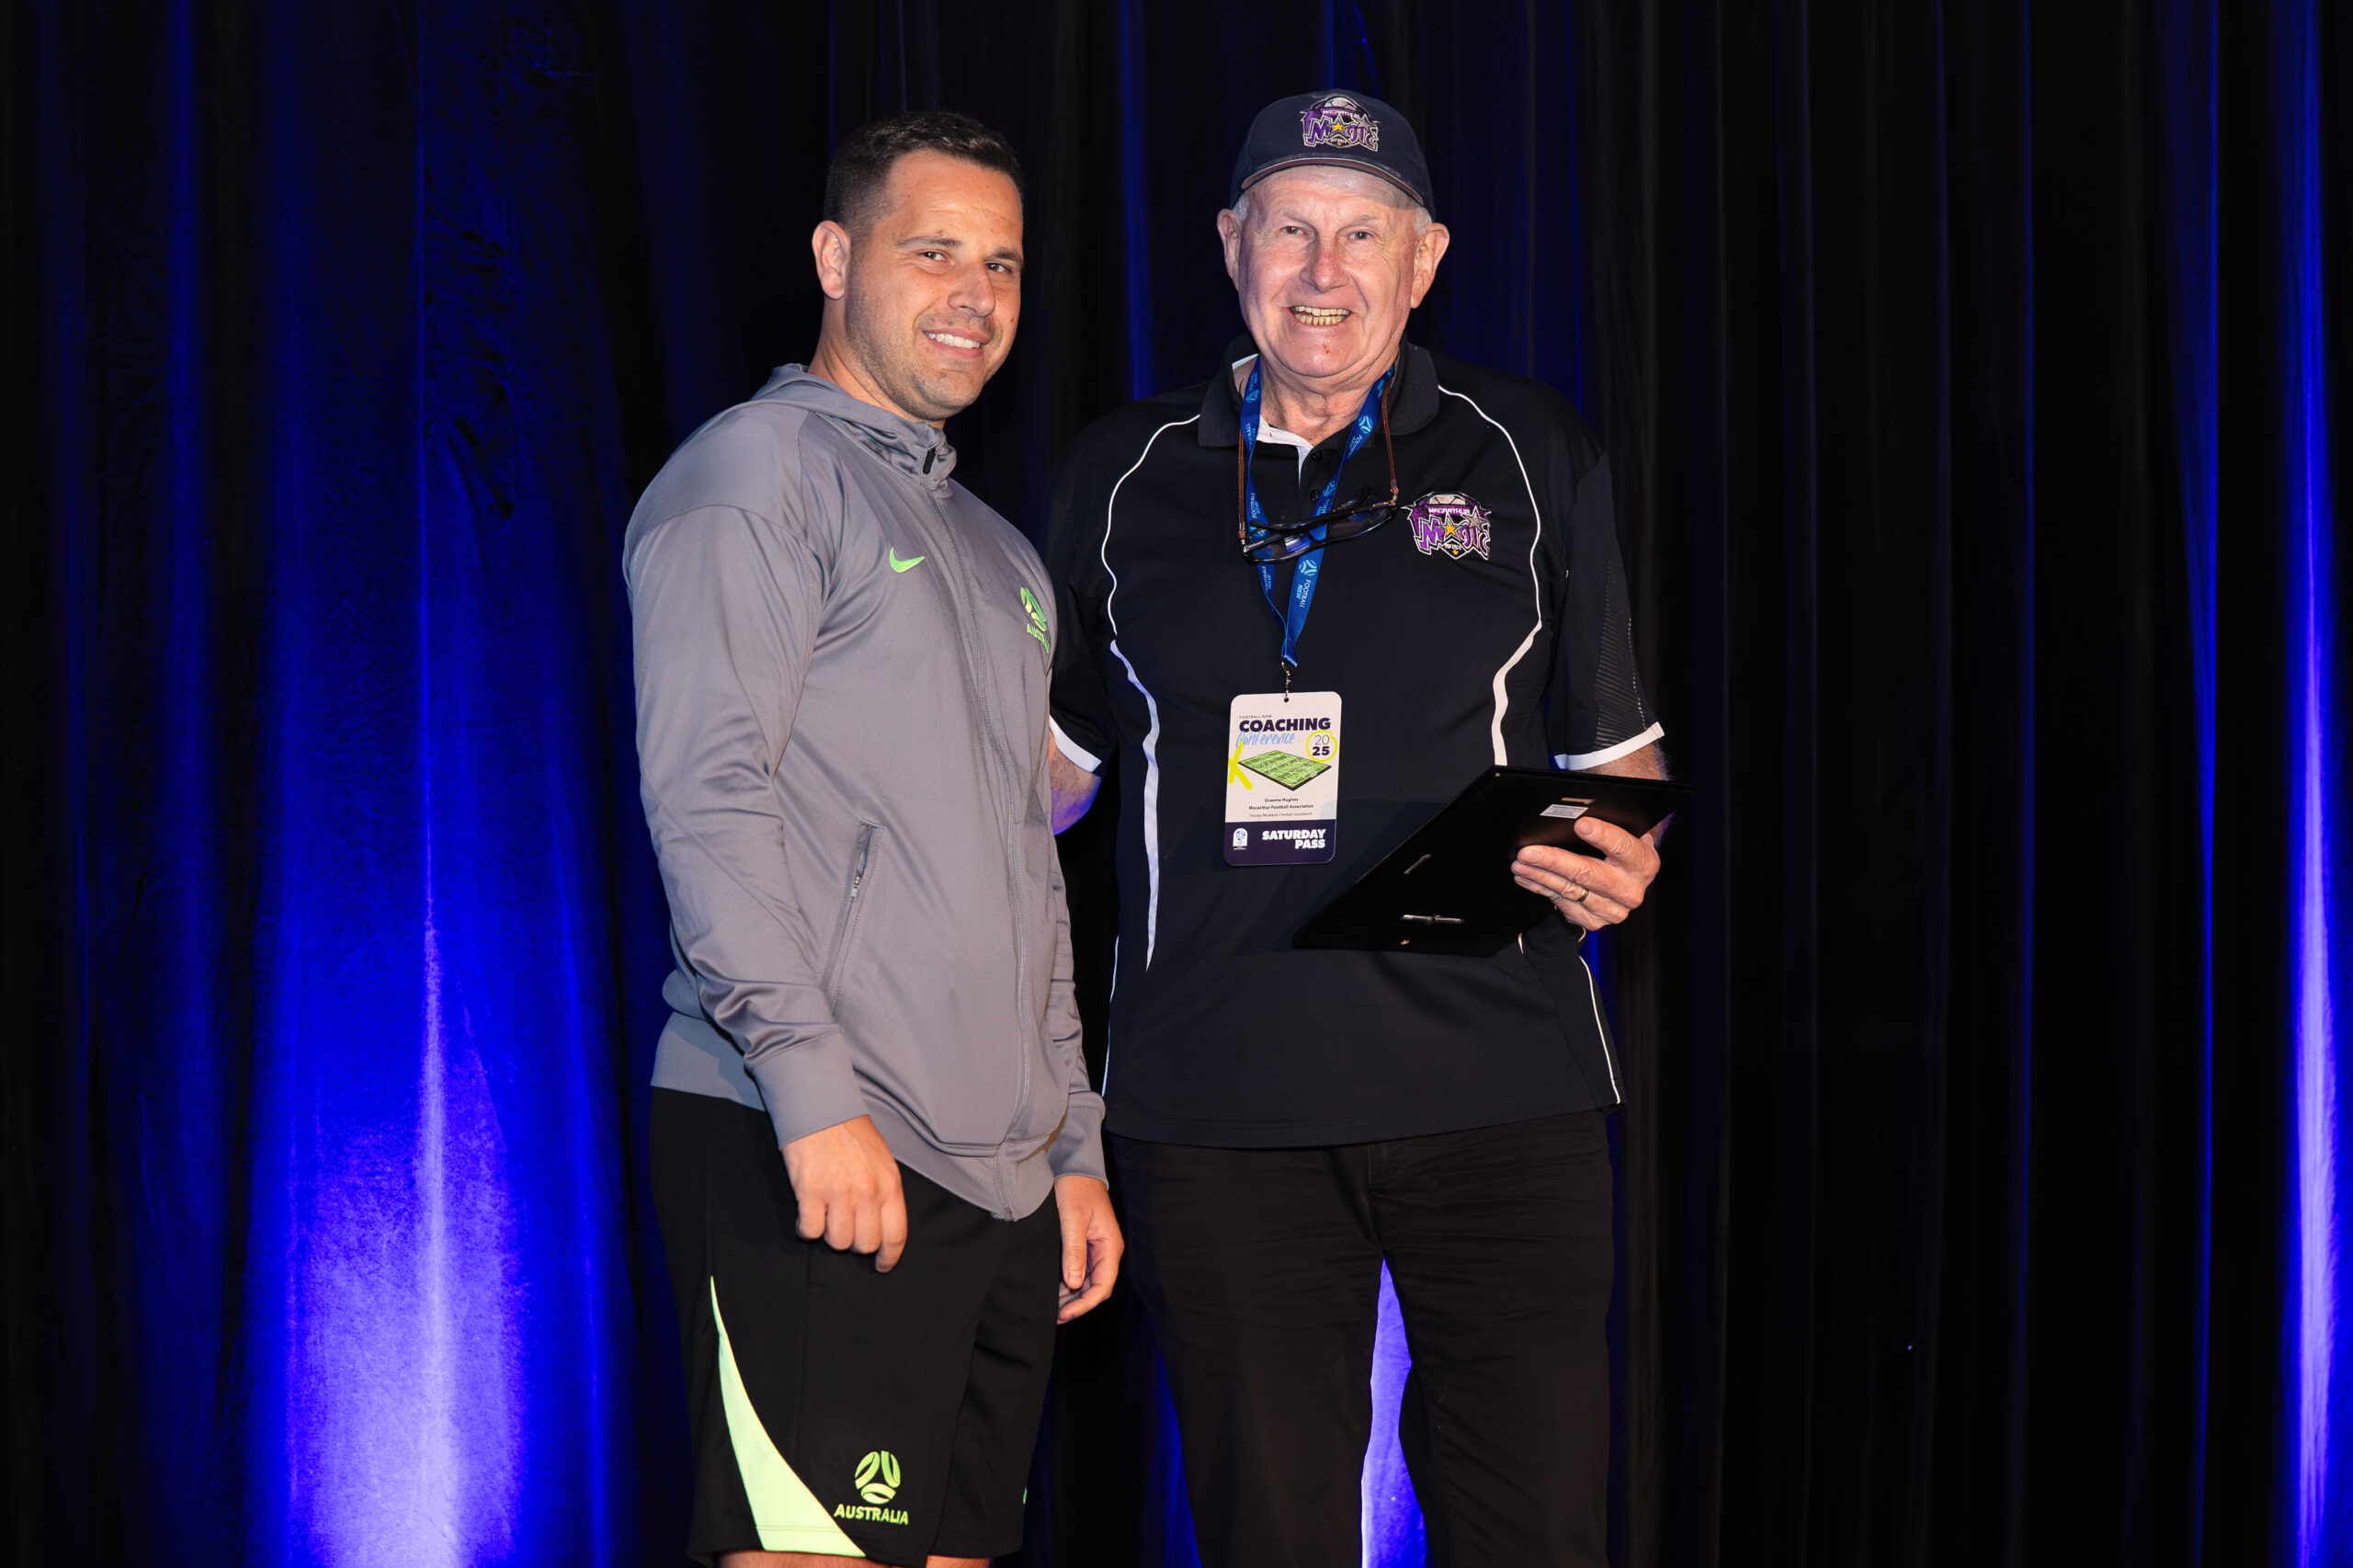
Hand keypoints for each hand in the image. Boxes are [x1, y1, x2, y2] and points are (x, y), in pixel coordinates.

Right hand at [781, 1115, 907, 1271]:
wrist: (820, 1106)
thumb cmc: (851, 1133)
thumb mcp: (882, 1159)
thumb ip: (885, 1192)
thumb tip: (882, 1226)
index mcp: (889, 1183)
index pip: (895, 1235)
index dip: (888, 1257)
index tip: (882, 1265)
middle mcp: (867, 1191)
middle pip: (864, 1244)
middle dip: (854, 1243)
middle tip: (846, 1228)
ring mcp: (838, 1192)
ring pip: (836, 1241)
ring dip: (829, 1234)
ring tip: (826, 1216)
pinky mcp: (810, 1191)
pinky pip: (809, 1230)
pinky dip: (806, 1228)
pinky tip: (807, 1214)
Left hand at [1051, 1174, 1122, 1322]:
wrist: (1074, 1167)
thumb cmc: (1075, 1189)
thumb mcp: (1072, 1219)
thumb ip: (1074, 1251)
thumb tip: (1074, 1284)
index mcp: (1110, 1246)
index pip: (1102, 1286)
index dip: (1084, 1304)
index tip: (1065, 1313)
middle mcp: (1107, 1250)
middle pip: (1096, 1287)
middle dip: (1077, 1304)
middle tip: (1054, 1316)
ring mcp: (1097, 1248)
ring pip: (1087, 1281)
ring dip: (1072, 1295)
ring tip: (1051, 1306)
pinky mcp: (1086, 1244)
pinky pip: (1080, 1270)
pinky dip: (1069, 1282)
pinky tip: (1054, 1289)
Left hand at [1512, 815, 1660, 931]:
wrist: (1628, 872)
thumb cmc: (1620, 843)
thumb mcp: (1623, 825)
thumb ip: (1607, 814)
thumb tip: (1577, 806)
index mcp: (1643, 862)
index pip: (1623, 847)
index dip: (1602, 835)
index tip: (1580, 824)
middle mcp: (1631, 890)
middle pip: (1587, 874)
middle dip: (1553, 861)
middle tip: (1528, 852)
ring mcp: (1613, 909)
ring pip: (1569, 890)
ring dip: (1539, 875)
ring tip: (1520, 862)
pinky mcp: (1594, 920)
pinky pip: (1561, 903)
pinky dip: (1541, 888)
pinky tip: (1527, 877)